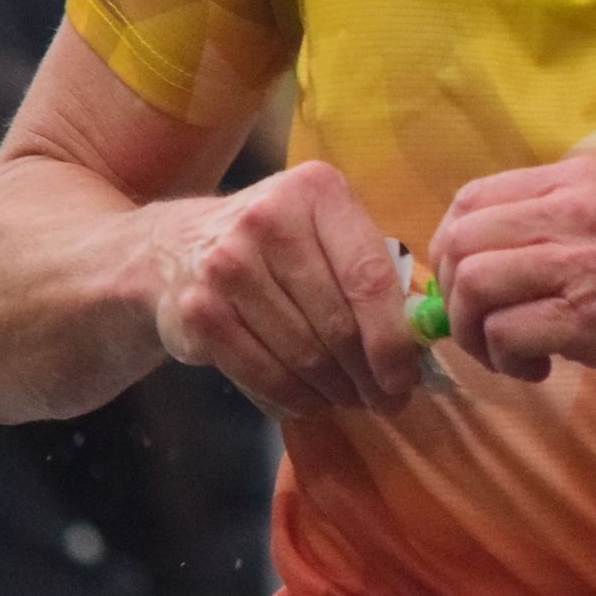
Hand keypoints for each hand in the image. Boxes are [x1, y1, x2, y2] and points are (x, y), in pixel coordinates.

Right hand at [147, 160, 424, 420]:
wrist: (175, 246)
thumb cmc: (276, 244)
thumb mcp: (325, 231)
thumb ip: (371, 270)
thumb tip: (420, 340)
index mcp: (316, 193)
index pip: (368, 278)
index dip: (393, 339)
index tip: (407, 378)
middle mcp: (267, 221)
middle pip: (336, 323)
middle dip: (369, 374)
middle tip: (387, 401)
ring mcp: (226, 266)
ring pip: (302, 354)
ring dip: (334, 391)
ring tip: (350, 399)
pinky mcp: (197, 310)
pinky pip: (261, 373)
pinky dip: (294, 398)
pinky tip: (311, 402)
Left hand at [427, 156, 595, 399]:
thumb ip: (559, 228)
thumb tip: (477, 266)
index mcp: (581, 178)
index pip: (472, 197)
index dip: (451, 248)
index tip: (469, 287)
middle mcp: (576, 206)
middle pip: (460, 238)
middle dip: (451, 294)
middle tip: (481, 328)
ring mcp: (583, 260)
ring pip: (472, 283)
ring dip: (473, 332)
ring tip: (510, 353)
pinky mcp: (592, 317)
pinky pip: (504, 332)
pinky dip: (505, 359)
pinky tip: (538, 369)